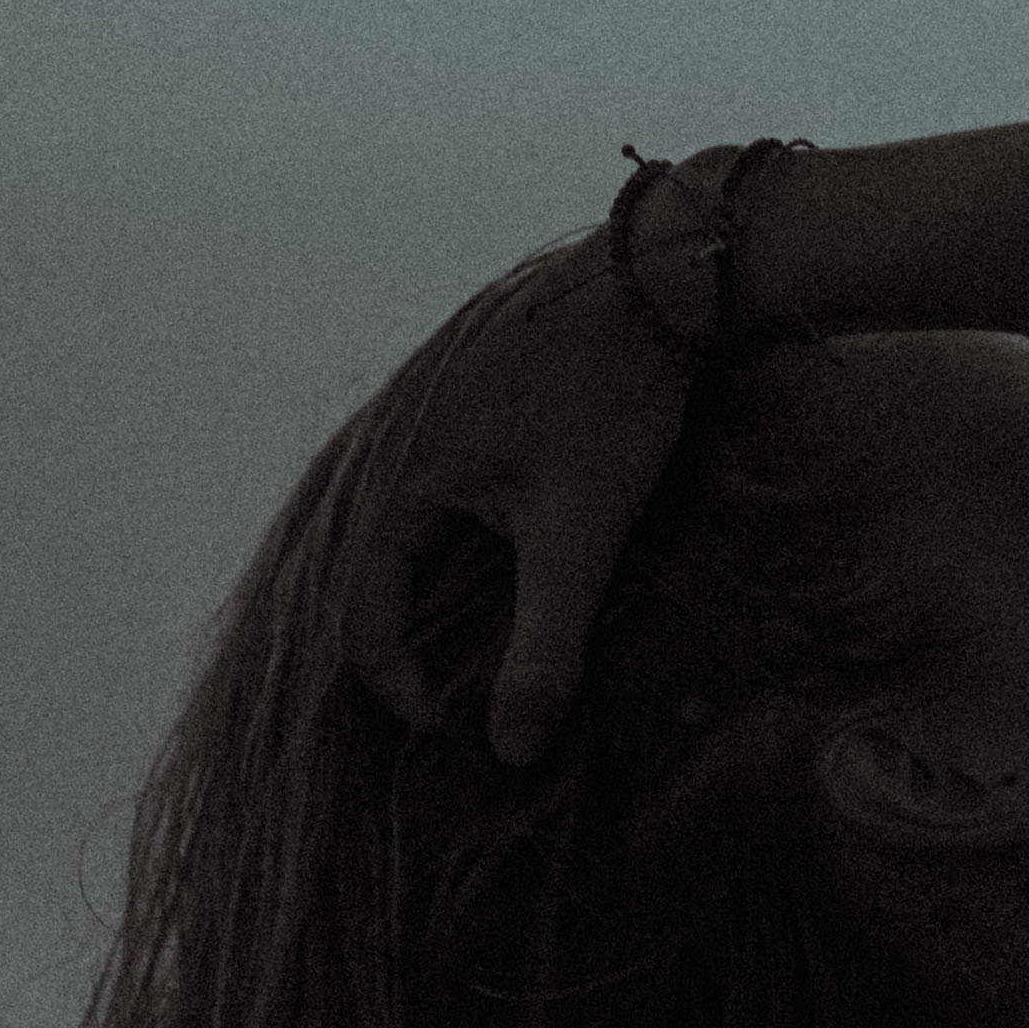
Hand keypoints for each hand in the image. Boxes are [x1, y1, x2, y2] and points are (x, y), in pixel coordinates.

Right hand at [342, 224, 700, 764]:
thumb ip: (545, 644)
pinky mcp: (498, 402)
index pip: (366, 607)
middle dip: (417, 648)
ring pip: (429, 534)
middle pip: (390, 572)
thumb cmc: (612, 397)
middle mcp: (412, 444)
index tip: (450, 731)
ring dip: (450, 602)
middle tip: (462, 710)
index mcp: (409, 476)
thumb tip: (511, 750)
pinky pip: (466, 496)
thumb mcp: (579, 534)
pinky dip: (482, 552)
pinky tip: (528, 575)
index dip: (396, 682)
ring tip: (492, 661)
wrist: (661, 277)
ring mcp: (452, 416)